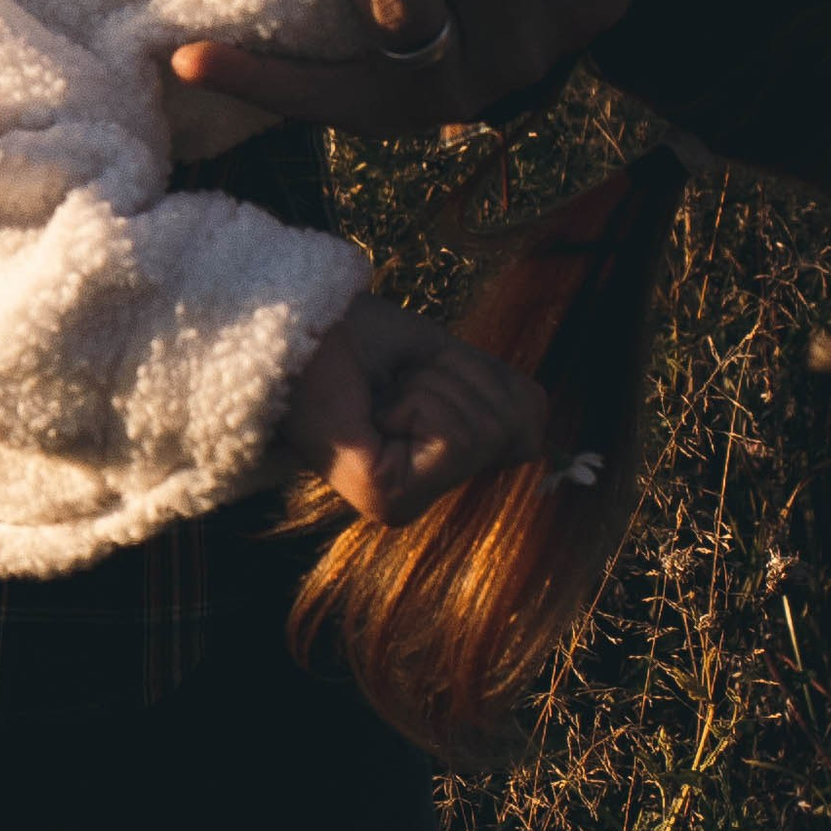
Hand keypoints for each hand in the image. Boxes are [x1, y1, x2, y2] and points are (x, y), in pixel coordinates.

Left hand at [273, 290, 547, 523]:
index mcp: (438, 466)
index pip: (527, 419)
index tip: (423, 369)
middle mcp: (421, 497)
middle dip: (457, 379)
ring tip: (379, 393)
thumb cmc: (356, 341)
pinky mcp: (386, 499)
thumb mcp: (448, 362)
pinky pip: (454, 438)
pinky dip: (418, 400)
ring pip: (481, 431)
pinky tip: (373, 411)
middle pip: (508, 427)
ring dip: (431, 385)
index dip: (484, 375)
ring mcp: (403, 504)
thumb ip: (501, 402)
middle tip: (396, 379)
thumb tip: (537, 442)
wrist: (292, 326)